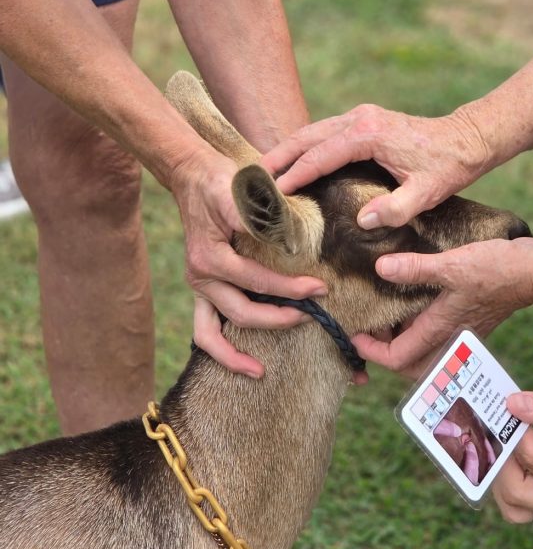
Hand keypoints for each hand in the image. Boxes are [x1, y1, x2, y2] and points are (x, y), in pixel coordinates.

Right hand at [169, 148, 325, 377]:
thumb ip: (256, 214)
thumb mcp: (239, 189)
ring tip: (260, 372)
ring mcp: (200, 287)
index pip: (255, 281)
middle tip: (312, 316)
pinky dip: (221, 349)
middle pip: (240, 313)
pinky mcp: (203, 291)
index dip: (289, 289)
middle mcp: (201, 277)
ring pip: (211, 334)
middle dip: (278, 319)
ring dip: (234, 356)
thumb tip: (283, 239)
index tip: (321, 288)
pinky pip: (205, 329)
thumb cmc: (221, 182)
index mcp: (210, 256)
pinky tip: (244, 361)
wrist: (195, 176)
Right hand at [266, 103, 493, 228]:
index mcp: (369, 134)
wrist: (468, 139)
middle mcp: (360, 119)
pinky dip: (305, 146)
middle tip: (249, 180)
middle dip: (278, 157)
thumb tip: (361, 221)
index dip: (293, 175)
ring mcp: (361, 116)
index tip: (270, 193)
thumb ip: (395, 209)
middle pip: (306, 137)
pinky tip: (293, 163)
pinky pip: (325, 133)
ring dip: (288, 150)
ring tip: (263, 173)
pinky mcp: (364, 120)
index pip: (319, 156)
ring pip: (313, 131)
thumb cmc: (448, 167)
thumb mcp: (426, 193)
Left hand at [353, 237, 532, 375]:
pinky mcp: (471, 324)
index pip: (398, 358)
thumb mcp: (452, 264)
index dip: (372, 350)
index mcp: (442, 329)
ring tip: (389, 314)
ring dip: (404, 341)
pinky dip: (421, 330)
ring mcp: (462, 334)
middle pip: (410, 365)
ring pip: (424, 353)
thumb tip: (381, 268)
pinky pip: (438, 339)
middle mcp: (451, 339)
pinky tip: (414, 305)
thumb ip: (416, 268)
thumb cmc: (497, 269)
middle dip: (387, 352)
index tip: (355, 335)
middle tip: (372, 328)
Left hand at [492, 384, 532, 522]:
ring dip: (502, 476)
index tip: (511, 407)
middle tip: (497, 425)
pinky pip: (524, 494)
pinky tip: (510, 445)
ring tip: (502, 439)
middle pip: (518, 495)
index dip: (517, 435)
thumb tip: (512, 404)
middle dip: (502, 461)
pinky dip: (510, 475)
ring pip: (516, 503)